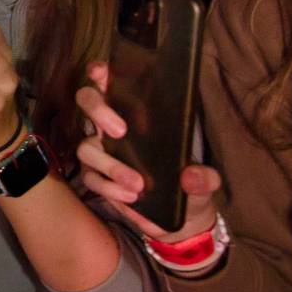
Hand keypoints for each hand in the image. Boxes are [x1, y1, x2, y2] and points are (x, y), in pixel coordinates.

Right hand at [75, 62, 221, 241]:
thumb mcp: (204, 180)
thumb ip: (203, 177)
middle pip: (87, 101)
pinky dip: (110, 188)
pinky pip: (92, 178)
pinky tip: (131, 197)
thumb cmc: (189, 184)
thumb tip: (190, 176)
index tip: (101, 72)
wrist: (181, 219)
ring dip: (110, 165)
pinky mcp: (97, 177)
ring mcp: (100, 151)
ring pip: (86, 147)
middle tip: (120, 130)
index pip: (112, 81)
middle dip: (98, 110)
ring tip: (137, 185)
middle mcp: (112, 126)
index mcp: (137, 112)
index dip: (102, 72)